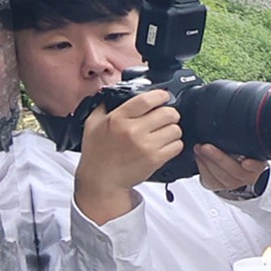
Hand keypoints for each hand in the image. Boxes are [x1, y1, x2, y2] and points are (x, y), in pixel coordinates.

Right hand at [73, 85, 183, 215]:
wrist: (102, 179)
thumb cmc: (97, 151)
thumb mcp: (93, 122)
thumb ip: (105, 105)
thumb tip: (118, 92)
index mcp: (118, 118)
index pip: (147, 100)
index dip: (160, 95)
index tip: (163, 96)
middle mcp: (133, 131)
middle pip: (168, 113)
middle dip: (170, 113)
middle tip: (165, 117)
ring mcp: (146, 146)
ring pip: (176, 129)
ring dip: (172, 130)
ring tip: (162, 133)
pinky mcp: (155, 159)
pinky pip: (177, 146)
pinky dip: (174, 144)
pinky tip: (164, 145)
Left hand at [190, 143, 265, 199]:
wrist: (227, 161)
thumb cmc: (235, 148)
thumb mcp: (241, 140)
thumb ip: (238, 136)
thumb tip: (230, 122)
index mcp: (257, 163)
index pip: (259, 165)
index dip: (253, 165)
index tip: (246, 163)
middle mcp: (248, 176)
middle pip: (236, 171)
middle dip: (219, 158)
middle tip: (205, 147)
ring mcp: (234, 183)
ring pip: (222, 177)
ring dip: (207, 162)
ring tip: (198, 149)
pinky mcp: (219, 186)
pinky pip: (211, 181)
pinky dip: (202, 169)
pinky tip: (199, 158)